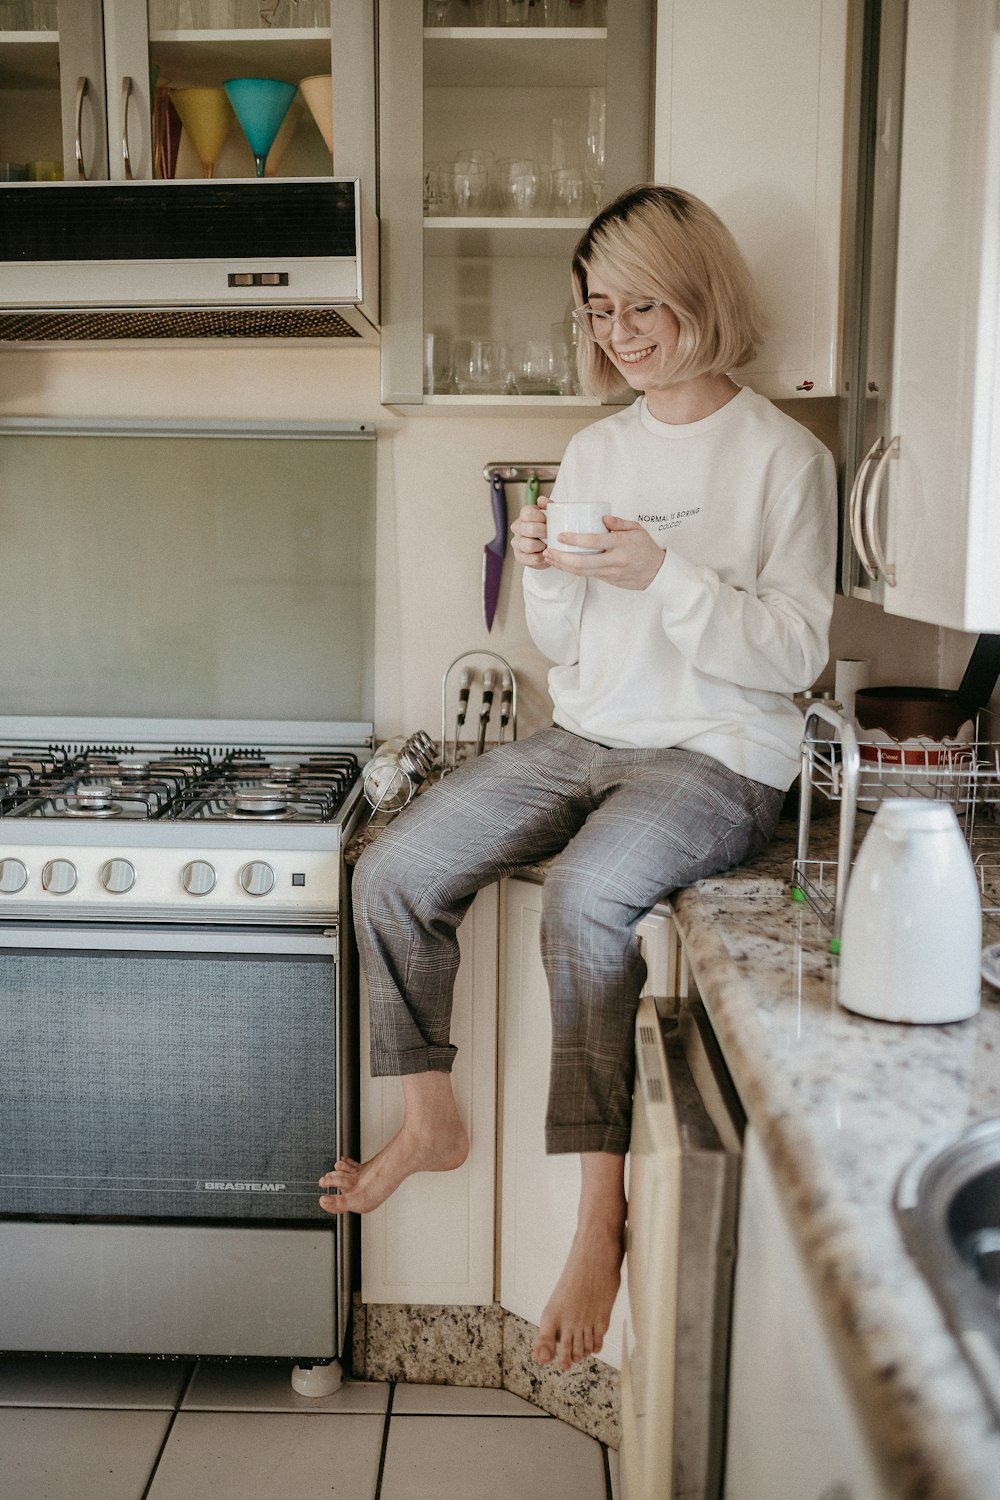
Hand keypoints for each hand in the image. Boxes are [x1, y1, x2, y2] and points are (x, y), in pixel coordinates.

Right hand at [510, 498, 550, 569]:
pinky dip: (542, 558)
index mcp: (524, 515)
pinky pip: (532, 558)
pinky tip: (546, 555)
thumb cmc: (549, 528)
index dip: (540, 517)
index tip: (548, 521)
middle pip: (530, 529)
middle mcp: (517, 528)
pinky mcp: (519, 556)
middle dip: (544, 532)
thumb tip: (542, 500)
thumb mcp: (551, 515)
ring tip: (548, 545)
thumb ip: (548, 506)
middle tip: (551, 535)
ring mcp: (517, 542)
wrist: (548, 546)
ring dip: (542, 546)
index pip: (528, 513)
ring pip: (529, 545)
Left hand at [545, 515, 665, 590]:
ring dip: (563, 566)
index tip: (561, 536)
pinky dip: (572, 570)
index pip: (595, 541)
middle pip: (583, 562)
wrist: (657, 572)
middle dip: (562, 558)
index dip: (575, 540)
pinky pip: (587, 575)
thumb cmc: (645, 547)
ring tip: (549, 558)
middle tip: (548, 550)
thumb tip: (602, 517)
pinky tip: (562, 564)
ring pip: (582, 572)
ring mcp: (611, 572)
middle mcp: (615, 559)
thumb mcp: (637, 529)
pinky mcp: (609, 580)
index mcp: (621, 543)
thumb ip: (619, 522)